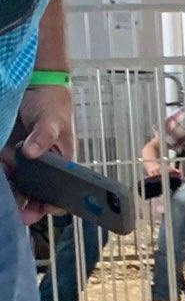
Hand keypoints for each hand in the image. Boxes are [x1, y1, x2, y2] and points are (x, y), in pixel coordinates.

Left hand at [4, 82, 74, 224]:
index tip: (43, 209)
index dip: (54, 204)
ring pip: (17, 187)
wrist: (32, 84)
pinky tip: (1, 179)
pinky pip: (3, 173)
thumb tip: (32, 153)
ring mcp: (23, 162)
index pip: (62, 193)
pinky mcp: (6, 154)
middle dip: (28, 208)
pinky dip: (2, 180)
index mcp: (62, 163)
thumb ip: (44, 136)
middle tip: (18, 216)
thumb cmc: (51, 103)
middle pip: (36, 195)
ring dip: (11, 196)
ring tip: (5, 203)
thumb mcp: (53, 119)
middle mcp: (43, 167)